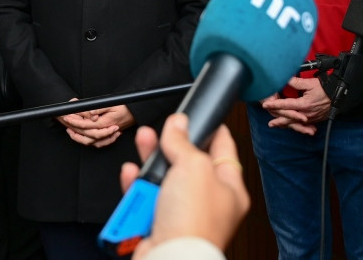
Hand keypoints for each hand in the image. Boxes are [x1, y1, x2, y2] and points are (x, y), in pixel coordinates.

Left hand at [58, 103, 133, 147]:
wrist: (137, 111)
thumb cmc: (126, 106)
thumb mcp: (112, 103)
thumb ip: (99, 109)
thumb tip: (89, 115)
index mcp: (105, 124)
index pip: (86, 124)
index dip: (75, 121)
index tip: (67, 116)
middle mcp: (106, 132)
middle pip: (86, 134)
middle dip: (74, 128)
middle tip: (65, 122)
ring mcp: (109, 135)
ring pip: (91, 141)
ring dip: (80, 137)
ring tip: (71, 131)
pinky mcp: (111, 136)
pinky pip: (99, 143)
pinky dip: (90, 142)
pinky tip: (85, 138)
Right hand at [118, 114, 249, 257]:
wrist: (169, 258)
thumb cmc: (193, 222)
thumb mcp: (193, 166)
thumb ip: (184, 142)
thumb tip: (177, 125)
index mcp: (229, 189)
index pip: (224, 151)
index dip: (213, 131)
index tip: (205, 117)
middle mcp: (207, 203)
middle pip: (188, 164)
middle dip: (172, 145)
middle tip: (164, 129)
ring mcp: (182, 214)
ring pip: (164, 179)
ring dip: (150, 162)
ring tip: (144, 142)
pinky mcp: (158, 224)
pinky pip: (146, 199)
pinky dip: (136, 187)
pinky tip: (132, 174)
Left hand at [261, 77, 329, 133]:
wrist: (341, 96)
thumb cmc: (326, 89)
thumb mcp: (310, 83)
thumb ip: (297, 82)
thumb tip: (286, 79)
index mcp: (303, 104)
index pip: (285, 105)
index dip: (274, 105)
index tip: (265, 105)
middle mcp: (306, 113)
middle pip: (289, 119)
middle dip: (279, 121)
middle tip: (270, 124)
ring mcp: (311, 118)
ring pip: (296, 123)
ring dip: (286, 125)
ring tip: (278, 126)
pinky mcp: (316, 119)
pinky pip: (304, 125)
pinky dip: (297, 126)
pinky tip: (292, 126)